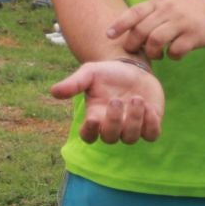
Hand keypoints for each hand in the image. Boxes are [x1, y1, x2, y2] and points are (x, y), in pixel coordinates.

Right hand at [50, 59, 164, 143]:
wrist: (133, 68)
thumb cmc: (108, 73)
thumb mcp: (90, 73)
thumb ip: (74, 83)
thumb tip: (53, 92)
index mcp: (95, 117)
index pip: (88, 136)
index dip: (89, 132)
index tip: (92, 118)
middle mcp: (113, 127)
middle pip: (110, 138)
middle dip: (113, 121)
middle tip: (116, 100)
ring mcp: (132, 128)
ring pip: (131, 137)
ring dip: (133, 120)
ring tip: (136, 98)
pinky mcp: (150, 124)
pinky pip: (151, 135)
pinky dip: (151, 124)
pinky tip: (149, 106)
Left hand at [108, 0, 204, 60]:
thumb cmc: (189, 6)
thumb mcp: (168, 2)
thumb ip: (151, 12)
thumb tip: (130, 28)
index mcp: (159, 1)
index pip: (135, 11)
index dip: (120, 24)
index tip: (108, 35)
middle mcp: (168, 10)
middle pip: (142, 29)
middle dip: (133, 43)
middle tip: (134, 50)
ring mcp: (182, 23)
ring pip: (155, 40)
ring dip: (152, 52)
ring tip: (156, 54)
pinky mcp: (195, 36)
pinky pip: (176, 50)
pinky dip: (172, 56)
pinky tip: (175, 55)